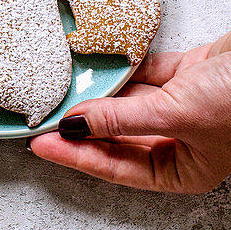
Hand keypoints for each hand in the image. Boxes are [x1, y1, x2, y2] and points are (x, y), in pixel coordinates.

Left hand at [29, 28, 230, 192]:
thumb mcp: (175, 115)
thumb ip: (122, 119)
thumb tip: (77, 124)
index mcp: (184, 168)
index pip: (117, 168)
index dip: (77, 156)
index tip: (42, 144)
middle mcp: (181, 140)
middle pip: (117, 137)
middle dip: (82, 127)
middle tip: (42, 118)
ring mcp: (183, 105)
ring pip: (129, 102)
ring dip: (100, 94)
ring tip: (63, 87)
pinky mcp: (188, 73)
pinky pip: (146, 71)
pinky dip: (124, 66)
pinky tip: (99, 61)